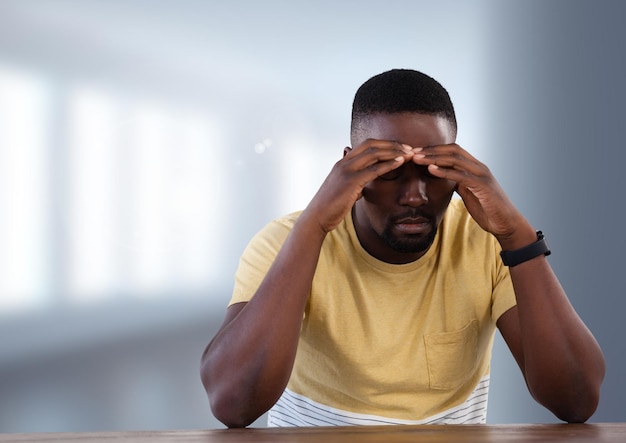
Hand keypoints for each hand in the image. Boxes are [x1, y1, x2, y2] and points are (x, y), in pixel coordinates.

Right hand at [304, 139, 414, 233]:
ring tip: (409, 153)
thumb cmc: (330, 207)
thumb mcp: (343, 191)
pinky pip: (374, 169)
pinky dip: (389, 164)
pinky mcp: (351, 181)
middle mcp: (344, 162)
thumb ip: (353, 184)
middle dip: (392, 144)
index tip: (399, 148)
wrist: (317, 217)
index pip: (366, 145)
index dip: (384, 144)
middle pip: (371, 144)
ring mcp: (347, 170)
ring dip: (394, 151)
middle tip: (409, 148)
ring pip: (374, 153)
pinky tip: (401, 162)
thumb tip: (362, 187)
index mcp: (343, 162)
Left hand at [412, 143, 529, 242]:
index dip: (434, 150)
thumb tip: (445, 178)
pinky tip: (431, 170)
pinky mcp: (482, 185)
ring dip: (434, 157)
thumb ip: (459, 183)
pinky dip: (444, 171)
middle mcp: (479, 167)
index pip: (453, 151)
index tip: (417, 152)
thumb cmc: (488, 210)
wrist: (505, 224)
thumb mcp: (469, 193)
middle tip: (412, 152)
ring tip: (417, 158)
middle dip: (431, 150)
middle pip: (453, 150)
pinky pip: (460, 175)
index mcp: (475, 168)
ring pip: (455, 159)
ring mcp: (481, 175)